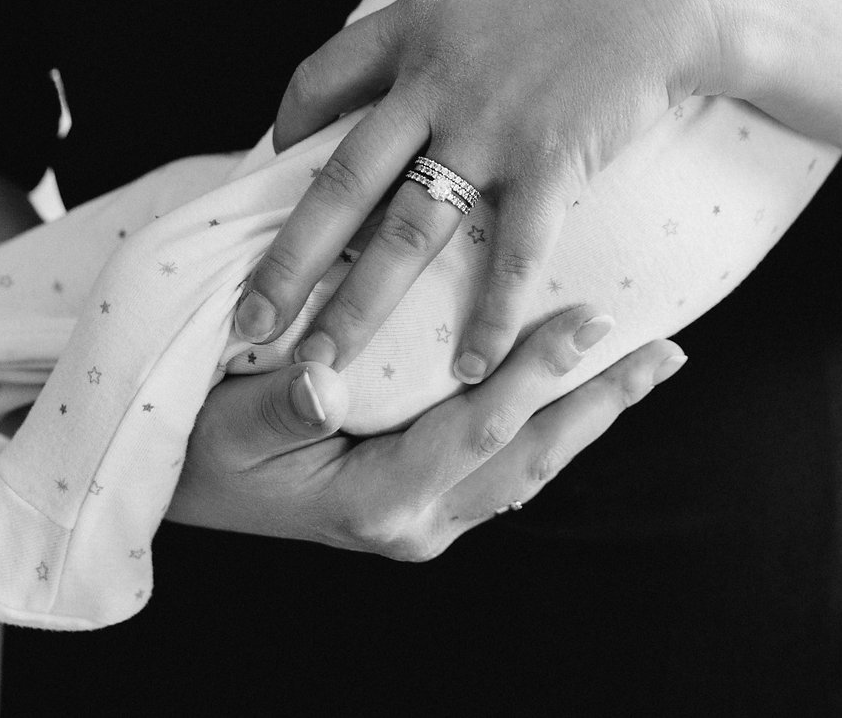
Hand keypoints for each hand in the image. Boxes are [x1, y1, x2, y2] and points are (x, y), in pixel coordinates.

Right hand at [169, 305, 685, 558]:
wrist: (175, 493)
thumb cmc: (199, 447)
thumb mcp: (228, 424)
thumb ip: (281, 406)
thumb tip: (322, 384)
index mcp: (377, 503)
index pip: (482, 428)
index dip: (540, 372)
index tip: (594, 318)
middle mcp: (414, 524)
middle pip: (532, 455)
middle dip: (602, 401)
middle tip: (666, 350)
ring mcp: (425, 522)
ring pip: (529, 465)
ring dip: (591, 414)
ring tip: (650, 365)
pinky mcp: (424, 507)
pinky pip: (505, 466)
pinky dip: (552, 425)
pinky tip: (586, 391)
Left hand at [234, 0, 744, 380]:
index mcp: (418, 24)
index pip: (324, 78)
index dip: (292, 121)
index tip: (272, 158)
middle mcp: (438, 86)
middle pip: (342, 182)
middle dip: (289, 258)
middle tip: (246, 322)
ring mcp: (492, 129)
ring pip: (406, 232)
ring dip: (359, 306)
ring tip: (322, 368)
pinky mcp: (553, 162)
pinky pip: (513, 253)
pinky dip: (490, 313)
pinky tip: (471, 368)